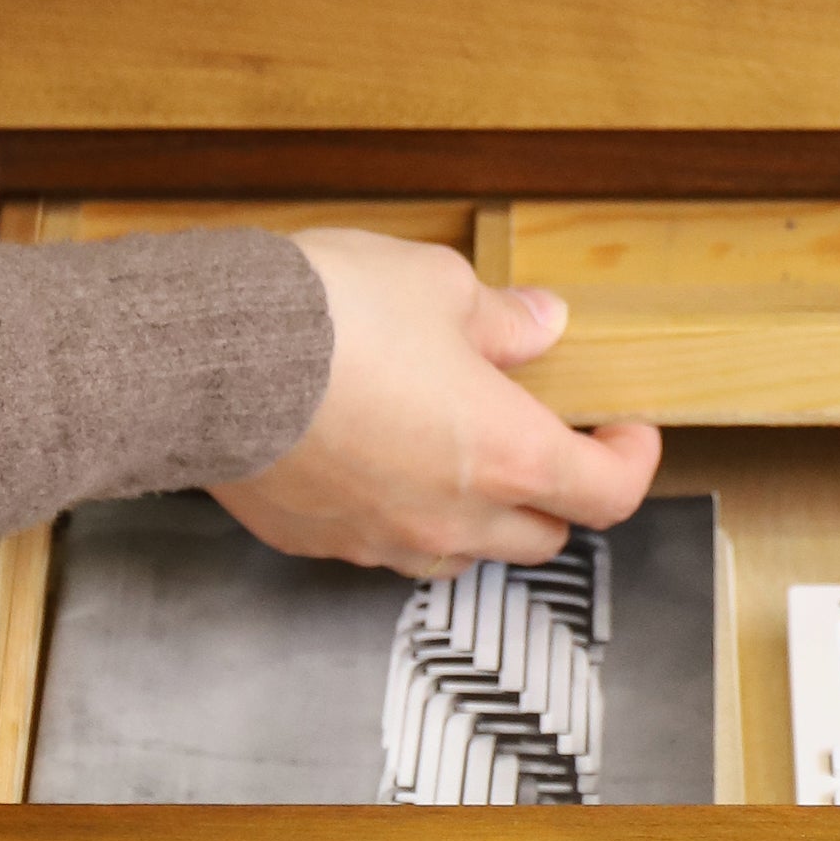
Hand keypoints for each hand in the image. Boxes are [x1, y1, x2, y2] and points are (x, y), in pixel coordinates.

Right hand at [213, 228, 661, 573]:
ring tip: (457, 455)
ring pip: (463, 554)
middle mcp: (453, 518)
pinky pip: (382, 546)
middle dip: (556, 492)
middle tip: (544, 438)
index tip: (627, 433)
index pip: (608, 495)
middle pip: (542, 537)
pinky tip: (374, 460)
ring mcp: (382, 540)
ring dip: (480, 516)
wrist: (208, 360)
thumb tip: (540, 325)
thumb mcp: (436, 286)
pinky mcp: (319, 542)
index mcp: (506, 455)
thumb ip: (501, 319)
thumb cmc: (328, 319)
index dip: (631, 464)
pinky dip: (397, 515)